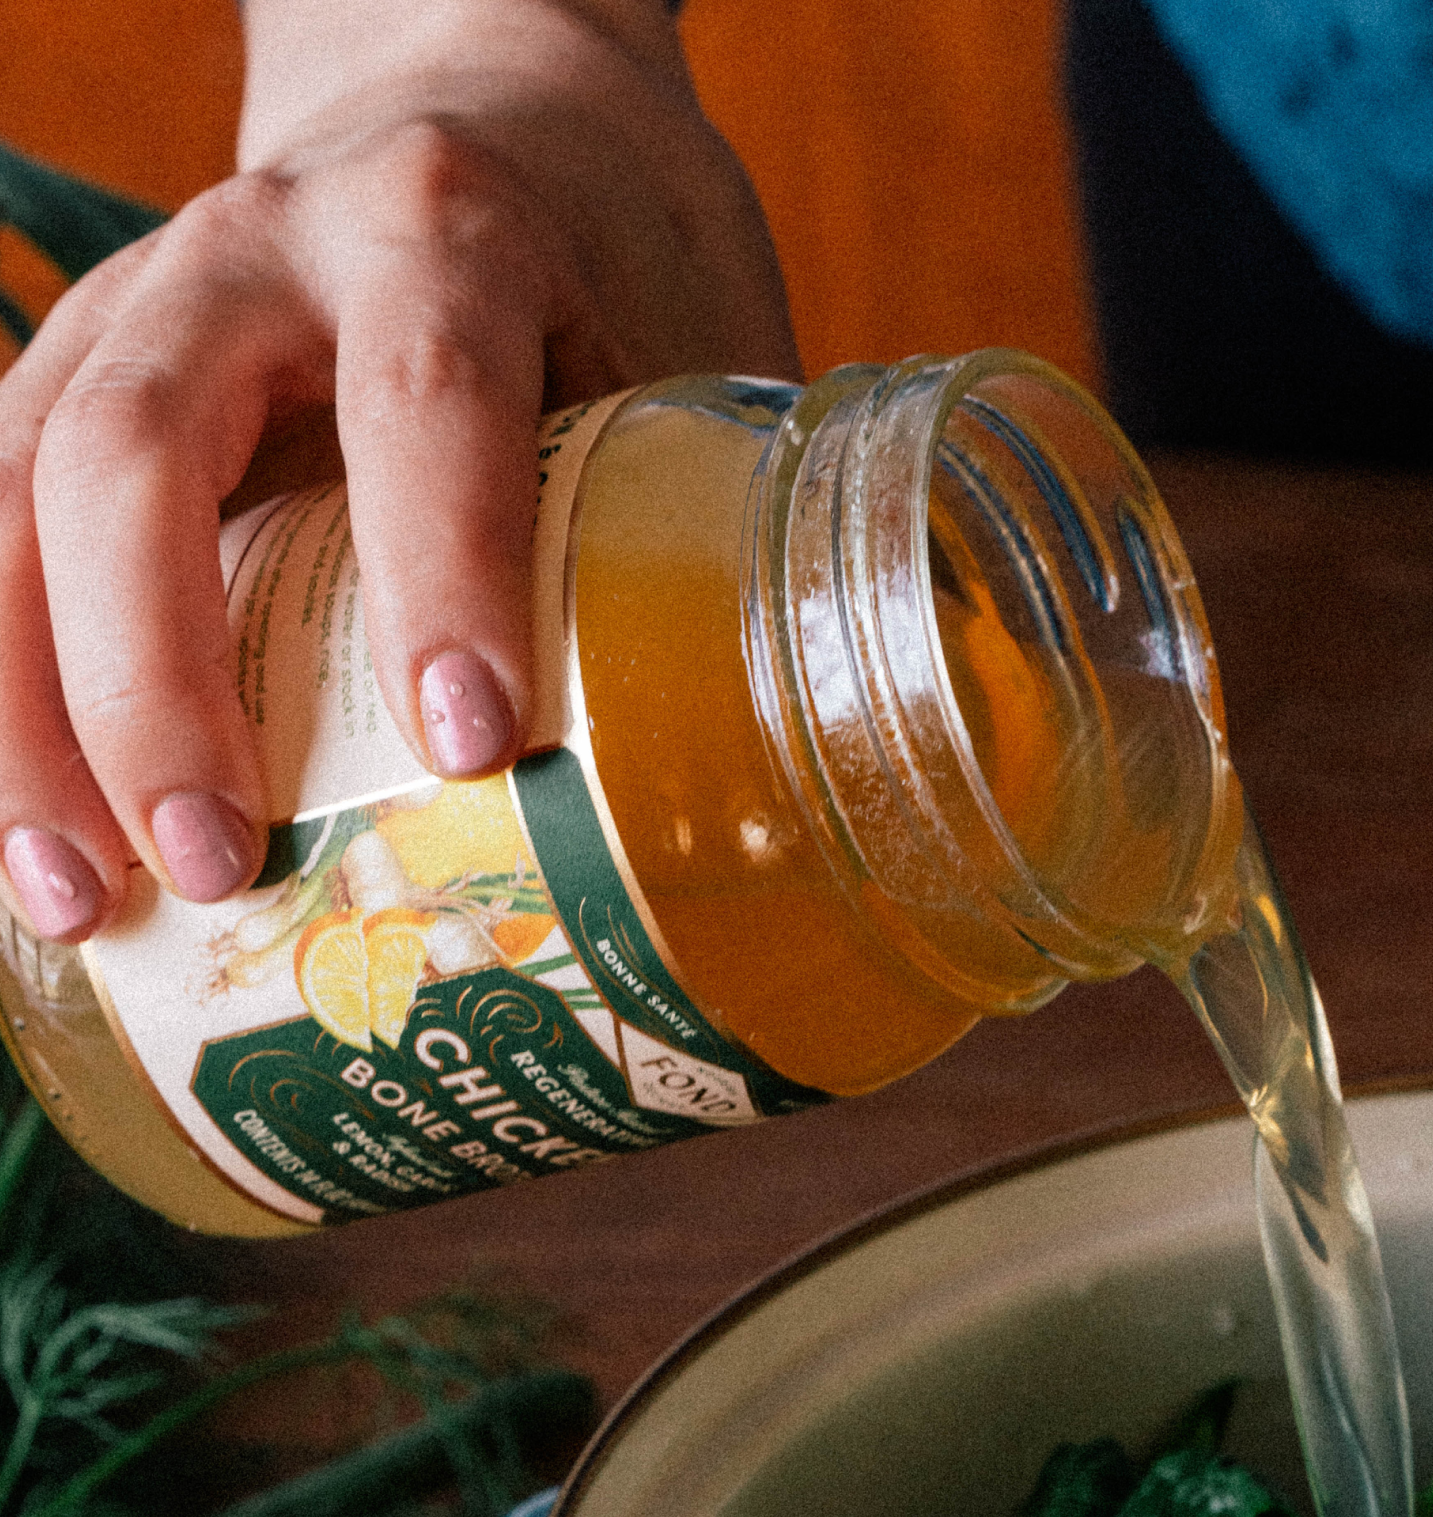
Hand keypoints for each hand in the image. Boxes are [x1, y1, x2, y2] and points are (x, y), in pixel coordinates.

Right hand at [0, 0, 796, 939]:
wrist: (480, 100)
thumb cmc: (610, 254)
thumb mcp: (691, 343)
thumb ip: (707, 521)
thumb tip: (759, 790)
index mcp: (443, 225)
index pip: (423, 392)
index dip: (440, 568)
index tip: (472, 742)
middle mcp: (254, 250)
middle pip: (140, 447)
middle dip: (160, 678)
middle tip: (218, 867)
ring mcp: (139, 310)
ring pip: (15, 492)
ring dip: (29, 713)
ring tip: (76, 902)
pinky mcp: (84, 379)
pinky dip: (3, 684)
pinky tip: (35, 831)